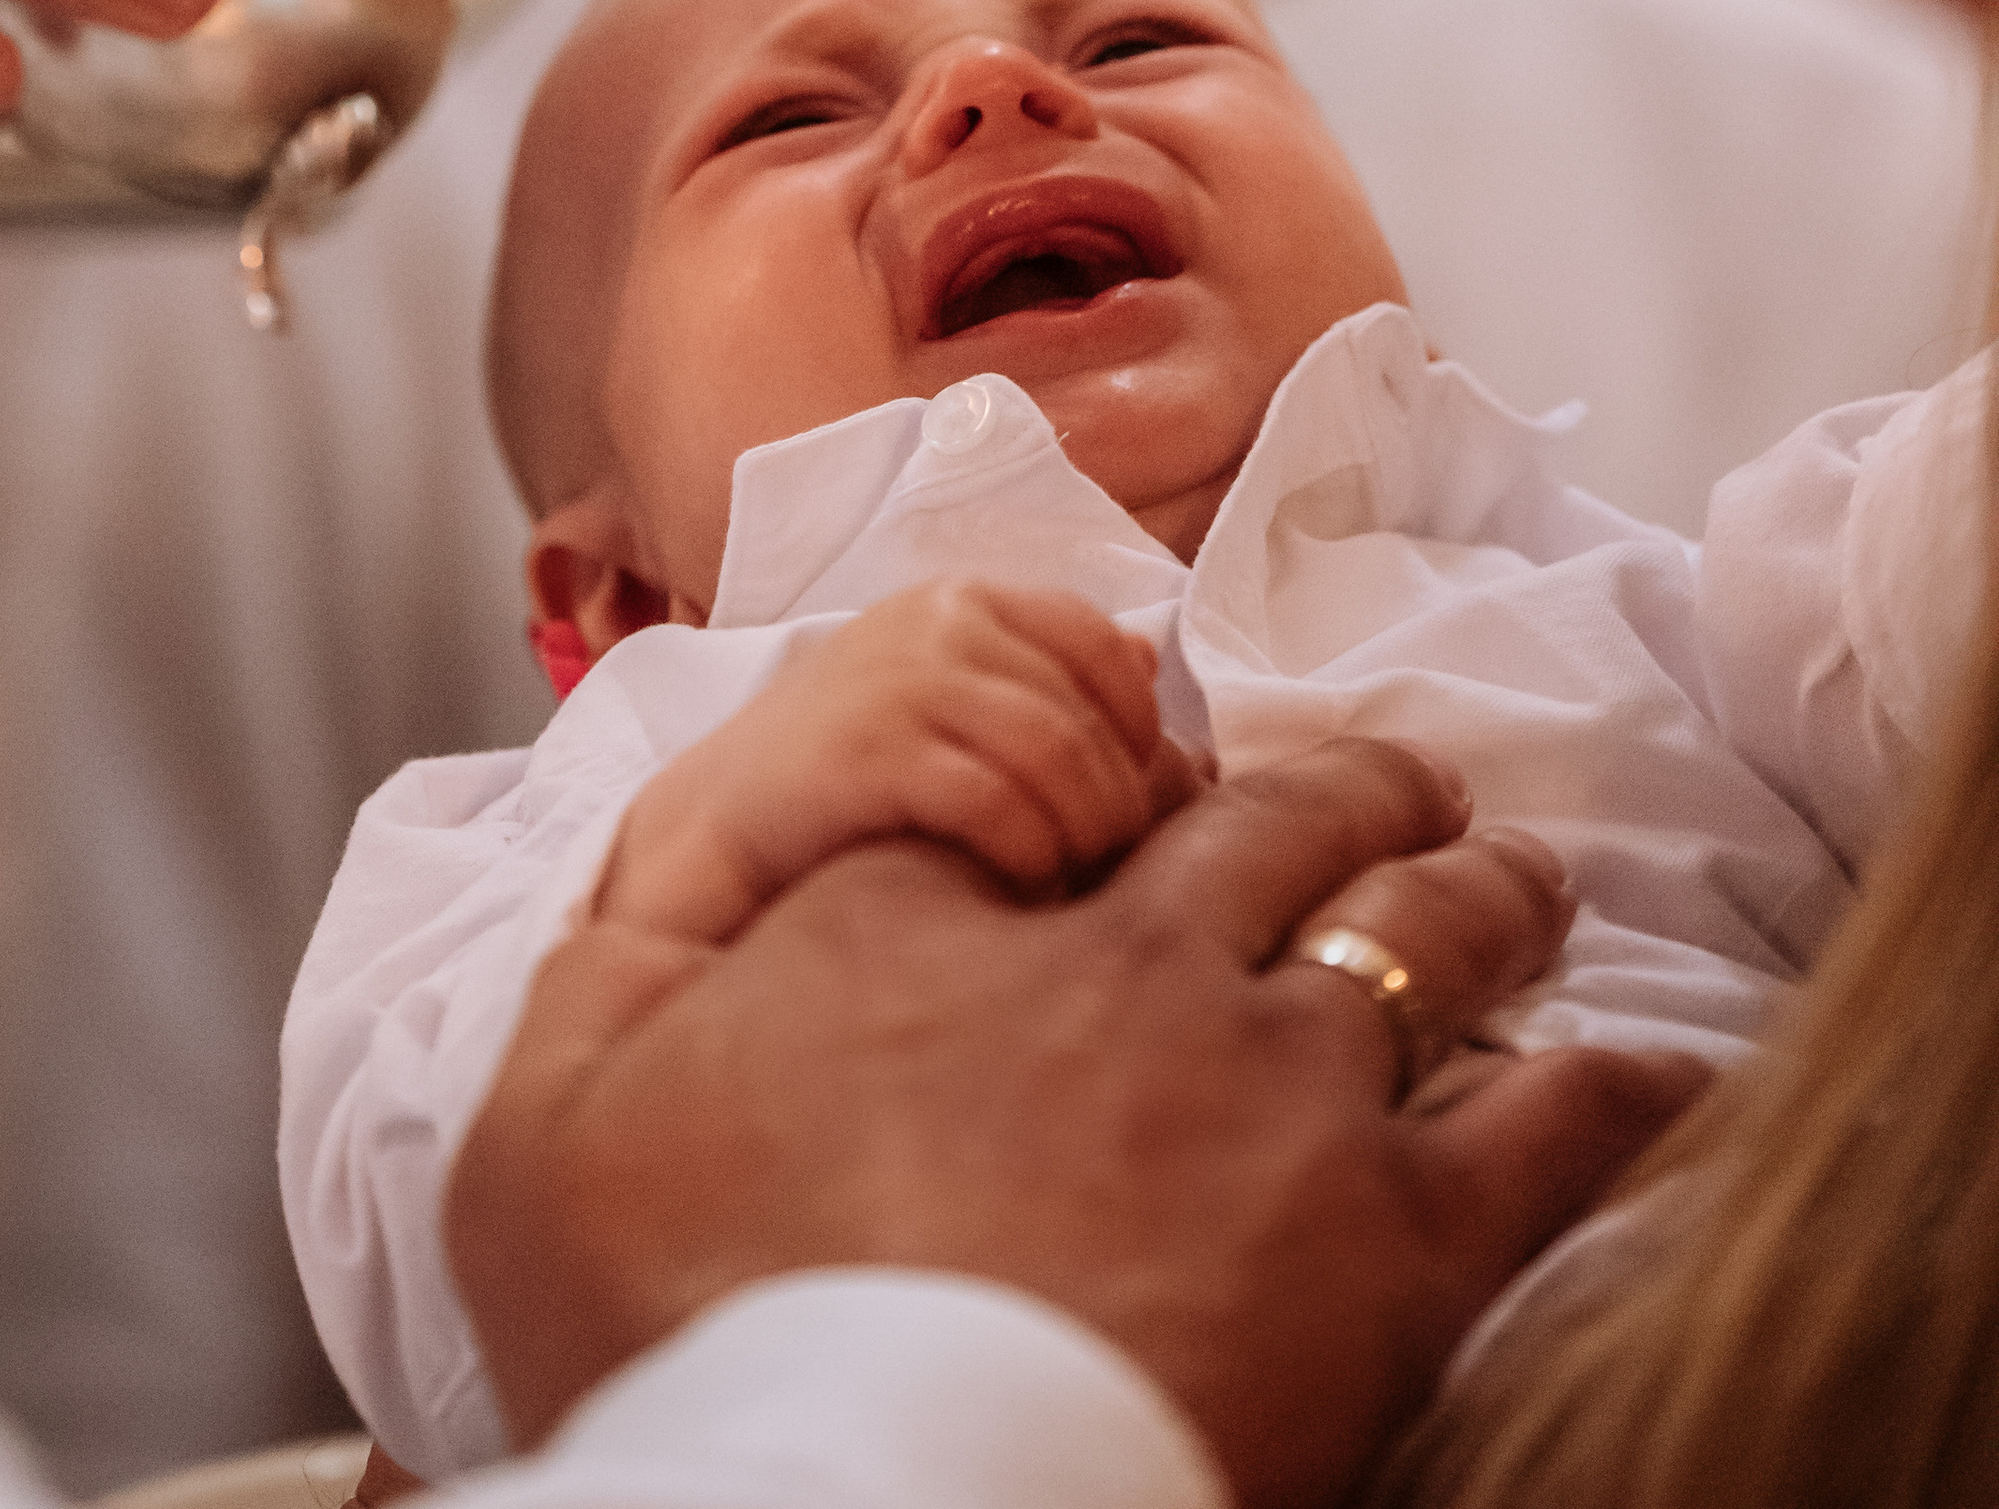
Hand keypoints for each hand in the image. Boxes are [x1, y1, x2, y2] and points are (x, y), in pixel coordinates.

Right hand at [451, 735, 1705, 1508]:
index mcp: (932, 910)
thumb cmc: (684, 1325)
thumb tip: (706, 878)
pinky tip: (1642, 1077)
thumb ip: (625, 943)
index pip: (1019, 760)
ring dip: (1479, 885)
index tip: (1138, 789)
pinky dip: (1610, 1087)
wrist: (856, 1495)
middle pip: (1283, 812)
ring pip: (1427, 919)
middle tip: (1398, 790)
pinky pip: (1551, 1126)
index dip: (1092, 762)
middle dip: (1350, 787)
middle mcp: (1119, 957)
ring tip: (1511, 884)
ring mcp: (1273, 1083)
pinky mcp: (1392, 1239)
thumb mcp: (552, 1100)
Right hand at [598, 579, 1199, 943]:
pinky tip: (1019, 886)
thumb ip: (1038, 675)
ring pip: (1054, 752)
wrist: (718, 825)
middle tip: (1115, 869)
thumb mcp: (947, 698)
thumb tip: (1149, 658)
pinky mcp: (869, 749)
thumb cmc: (849, 772)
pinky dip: (1028, 852)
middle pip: (1088, 711)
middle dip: (1118, 800)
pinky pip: (995, 800)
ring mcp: (900, 678)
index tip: (1129, 796)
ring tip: (1074, 885)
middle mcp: (935, 620)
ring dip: (1084, 833)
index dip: (1137, 728)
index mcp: (961, 598)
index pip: (1102, 646)